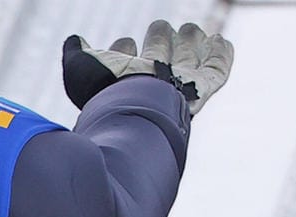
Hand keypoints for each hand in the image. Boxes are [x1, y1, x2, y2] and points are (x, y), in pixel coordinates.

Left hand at [62, 21, 233, 114]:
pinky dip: (221, 56)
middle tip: (160, 26)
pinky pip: (216, 73)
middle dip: (160, 42)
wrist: (132, 111)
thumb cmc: (103, 93)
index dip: (124, 51)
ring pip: (187, 63)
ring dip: (189, 44)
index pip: (127, 65)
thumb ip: (75, 53)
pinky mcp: (202, 90)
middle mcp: (151, 87)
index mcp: (123, 84)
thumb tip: (74, 40)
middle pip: (160, 61)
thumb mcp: (79, 69)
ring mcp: (178, 88)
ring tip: (190, 29)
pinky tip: (221, 41)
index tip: (123, 43)